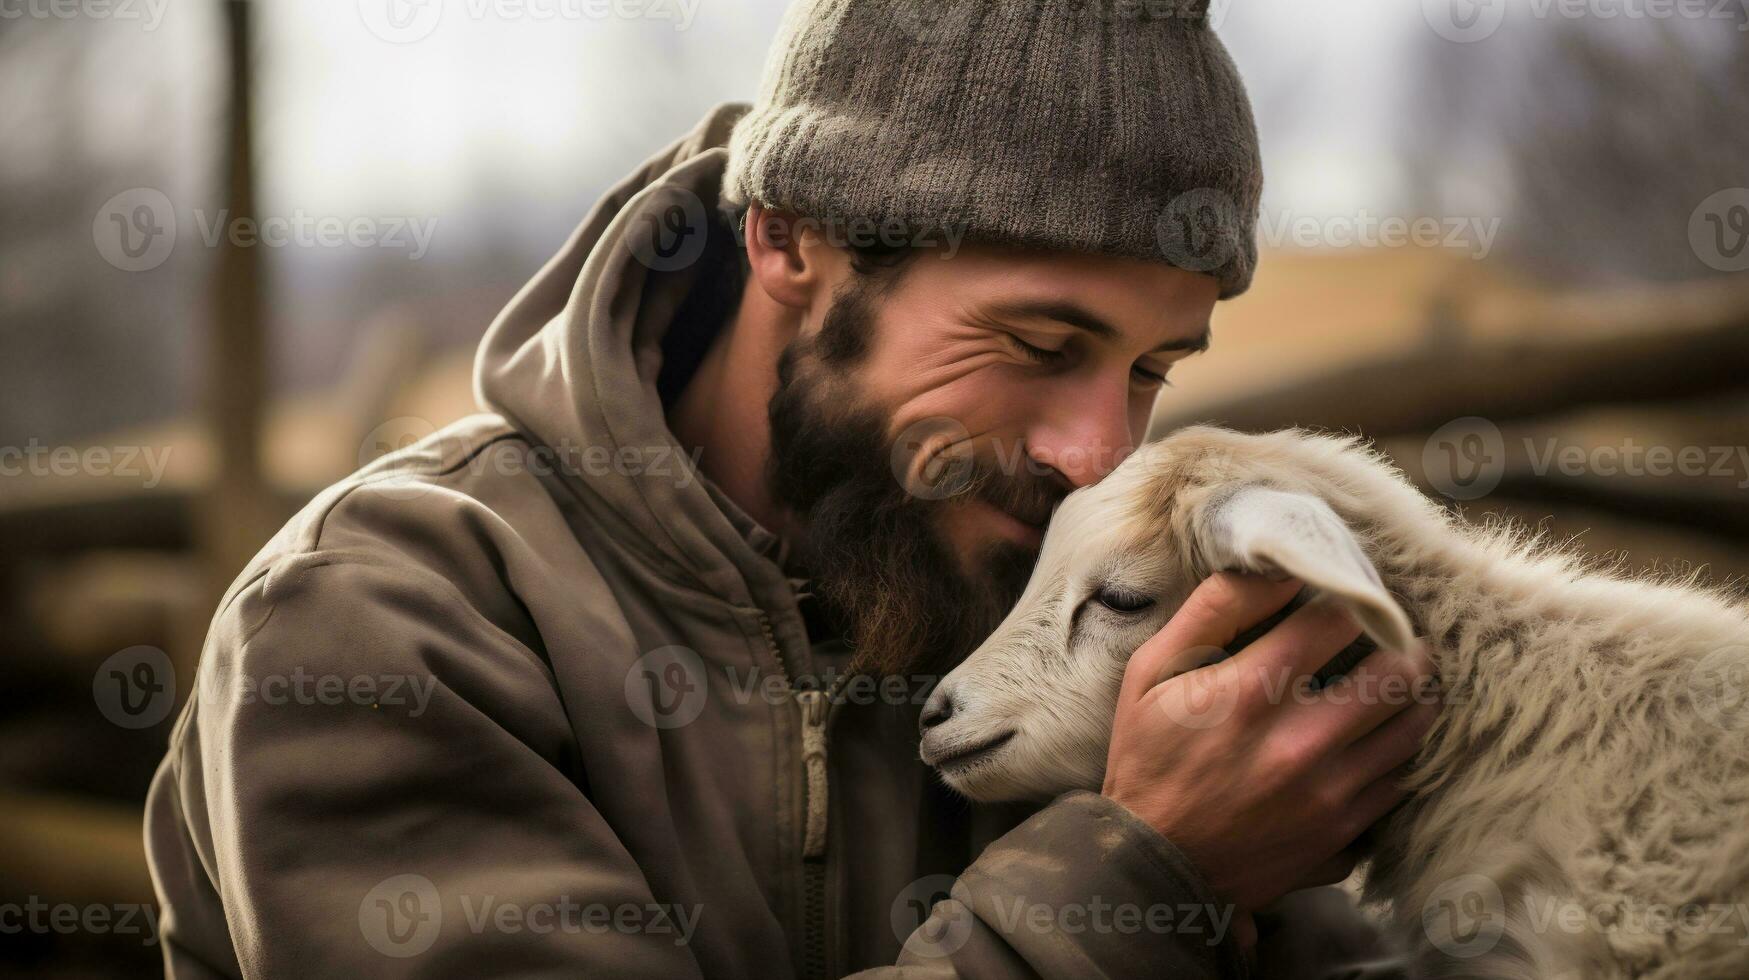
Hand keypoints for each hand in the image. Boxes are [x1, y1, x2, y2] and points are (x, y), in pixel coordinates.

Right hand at [1101, 572, 1439, 922]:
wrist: (1151, 863)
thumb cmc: (1147, 757)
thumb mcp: (1151, 672)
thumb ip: (1212, 611)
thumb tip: (1275, 568)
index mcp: (1250, 692)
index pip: (1338, 620)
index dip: (1351, 598)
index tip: (1349, 596)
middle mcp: (1300, 742)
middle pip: (1396, 672)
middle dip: (1401, 644)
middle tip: (1394, 635)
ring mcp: (1329, 794)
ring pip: (1411, 728)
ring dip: (1413, 697)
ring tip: (1401, 680)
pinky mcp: (1342, 834)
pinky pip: (1400, 781)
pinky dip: (1398, 753)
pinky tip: (1380, 739)